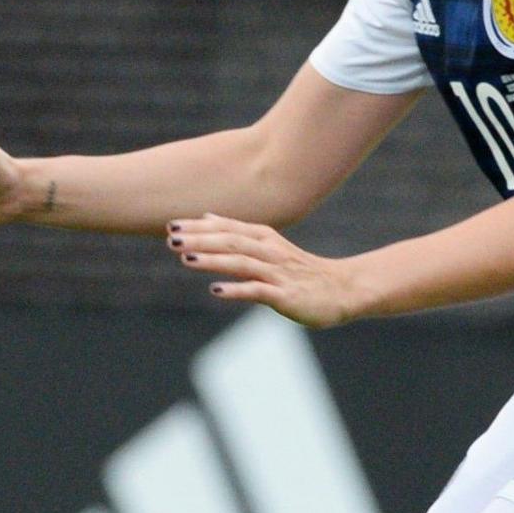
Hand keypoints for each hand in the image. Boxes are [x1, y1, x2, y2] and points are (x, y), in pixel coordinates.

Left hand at [170, 214, 360, 328]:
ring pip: (242, 262)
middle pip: (231, 241)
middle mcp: (269, 251)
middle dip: (200, 239)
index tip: (171, 225)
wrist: (342, 290)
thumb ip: (236, 232)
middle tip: (172, 238)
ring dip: (213, 260)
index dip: (199, 227)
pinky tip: (215, 290)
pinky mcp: (285, 295)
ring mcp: (278, 273)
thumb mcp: (267, 245)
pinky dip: (236, 289)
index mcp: (264, 237)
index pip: (227, 228)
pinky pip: (258, 291)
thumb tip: (206, 218)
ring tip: (186, 259)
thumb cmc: (299, 269)